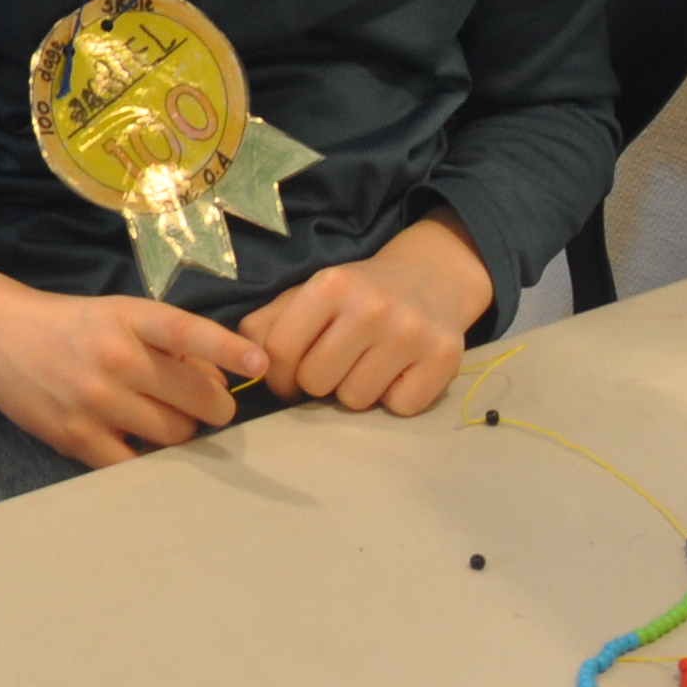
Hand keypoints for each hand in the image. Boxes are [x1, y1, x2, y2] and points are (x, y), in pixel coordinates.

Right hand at [0, 259, 267, 470]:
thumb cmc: (73, 326)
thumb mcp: (120, 313)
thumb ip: (168, 340)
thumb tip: (220, 379)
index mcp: (130, 318)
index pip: (189, 333)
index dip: (228, 351)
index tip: (260, 364)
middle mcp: (115, 358)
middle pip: (198, 399)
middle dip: (214, 406)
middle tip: (208, 404)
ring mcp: (96, 401)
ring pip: (176, 435)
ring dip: (182, 431)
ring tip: (164, 417)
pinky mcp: (77, 438)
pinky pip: (138, 462)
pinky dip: (149, 456)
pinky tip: (140, 440)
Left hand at [238, 214, 494, 415]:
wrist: (430, 278)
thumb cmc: (356, 296)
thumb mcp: (308, 296)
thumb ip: (267, 325)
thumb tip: (243, 362)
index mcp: (330, 285)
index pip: (278, 353)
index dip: (278, 375)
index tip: (291, 375)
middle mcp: (370, 306)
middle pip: (315, 382)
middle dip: (321, 382)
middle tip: (340, 362)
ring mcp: (410, 332)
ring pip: (355, 400)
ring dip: (357, 390)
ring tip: (370, 363)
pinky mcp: (443, 357)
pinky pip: (399, 408)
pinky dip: (396, 398)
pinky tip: (401, 370)